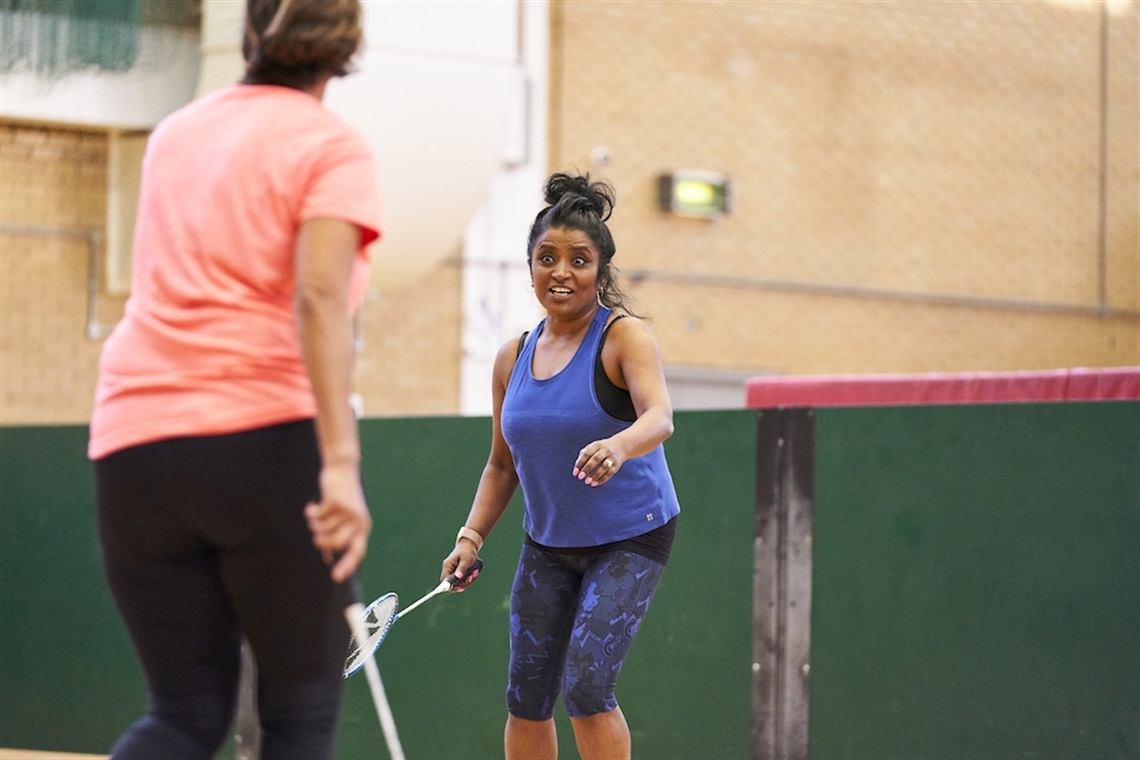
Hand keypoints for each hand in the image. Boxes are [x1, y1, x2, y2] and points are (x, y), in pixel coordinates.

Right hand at [304, 463, 370, 582]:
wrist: (342, 469)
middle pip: (334, 544)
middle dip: (320, 542)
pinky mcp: (337, 501)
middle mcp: (359, 521)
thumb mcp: (342, 519)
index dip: (347, 565)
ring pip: (323, 530)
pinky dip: (311, 513)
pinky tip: (312, 507)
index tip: (336, 578)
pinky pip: (317, 517)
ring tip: (314, 516)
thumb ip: (337, 537)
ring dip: (314, 524)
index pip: (356, 552)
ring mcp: (348, 512)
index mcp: (362, 528)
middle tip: (315, 533)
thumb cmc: (341, 498)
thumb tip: (328, 558)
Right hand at [442, 545, 480, 591]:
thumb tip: (458, 577)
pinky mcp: (459, 574)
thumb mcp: (466, 559)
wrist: (469, 546)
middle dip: (464, 583)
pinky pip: (463, 581)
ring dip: (468, 581)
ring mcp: (454, 572)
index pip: (445, 581)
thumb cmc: (467, 551)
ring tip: (475, 572)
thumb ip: (462, 568)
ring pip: (459, 583)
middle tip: (472, 577)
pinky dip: (470, 579)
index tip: (461, 588)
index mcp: (447, 566)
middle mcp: (448, 570)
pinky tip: (475, 572)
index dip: (451, 587)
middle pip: (453, 584)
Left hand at [572, 440, 622, 486]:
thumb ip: (583, 455)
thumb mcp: (593, 447)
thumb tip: (576, 467)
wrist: (621, 446)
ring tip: (587, 482)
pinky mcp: (617, 465)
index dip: (580, 463)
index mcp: (597, 445)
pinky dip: (602, 479)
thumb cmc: (601, 449)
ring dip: (595, 475)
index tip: (575, 473)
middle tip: (580, 477)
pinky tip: (594, 484)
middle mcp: (605, 450)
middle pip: (596, 459)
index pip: (587, 454)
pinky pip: (609, 473)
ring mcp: (612, 458)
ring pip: (604, 467)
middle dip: (587, 469)